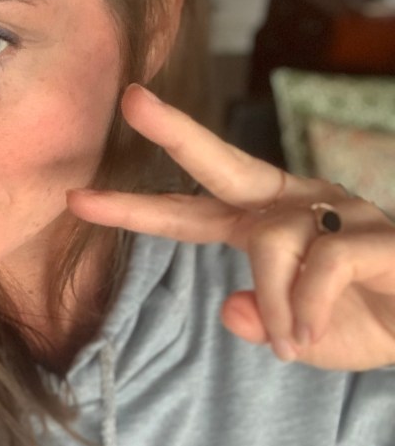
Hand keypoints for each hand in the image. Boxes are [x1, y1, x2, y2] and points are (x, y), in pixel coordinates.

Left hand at [67, 84, 394, 370]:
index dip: (137, 209)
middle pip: (224, 163)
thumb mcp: (302, 338)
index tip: (81, 199)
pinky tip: (311, 335)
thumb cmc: (372, 321)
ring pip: (271, 242)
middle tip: (132, 101)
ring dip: (274, 304)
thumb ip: (262, 322)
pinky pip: (320, 265)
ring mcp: (336, 212)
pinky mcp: (374, 233)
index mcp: (266, 226)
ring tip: (291, 344)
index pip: (190, 213)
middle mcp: (295, 207)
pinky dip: (306, 308)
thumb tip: (231, 310)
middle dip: (176, 132)